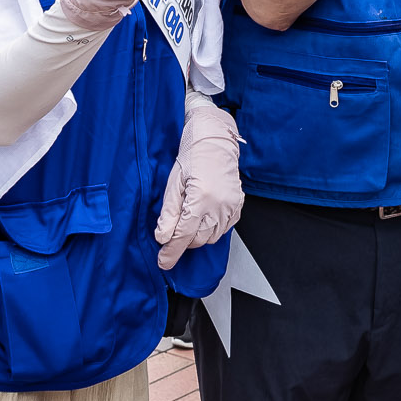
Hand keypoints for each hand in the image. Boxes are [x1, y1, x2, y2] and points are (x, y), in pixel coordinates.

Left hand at [154, 93, 243, 268]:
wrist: (215, 139)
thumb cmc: (192, 155)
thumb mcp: (173, 183)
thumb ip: (169, 213)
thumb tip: (162, 237)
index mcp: (201, 198)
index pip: (184, 236)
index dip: (171, 252)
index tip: (163, 262)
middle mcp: (220, 205)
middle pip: (198, 239)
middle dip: (182, 241)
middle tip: (171, 233)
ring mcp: (232, 206)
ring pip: (212, 237)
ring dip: (197, 236)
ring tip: (187, 220)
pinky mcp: (238, 205)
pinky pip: (224, 229)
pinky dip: (211, 229)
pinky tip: (203, 218)